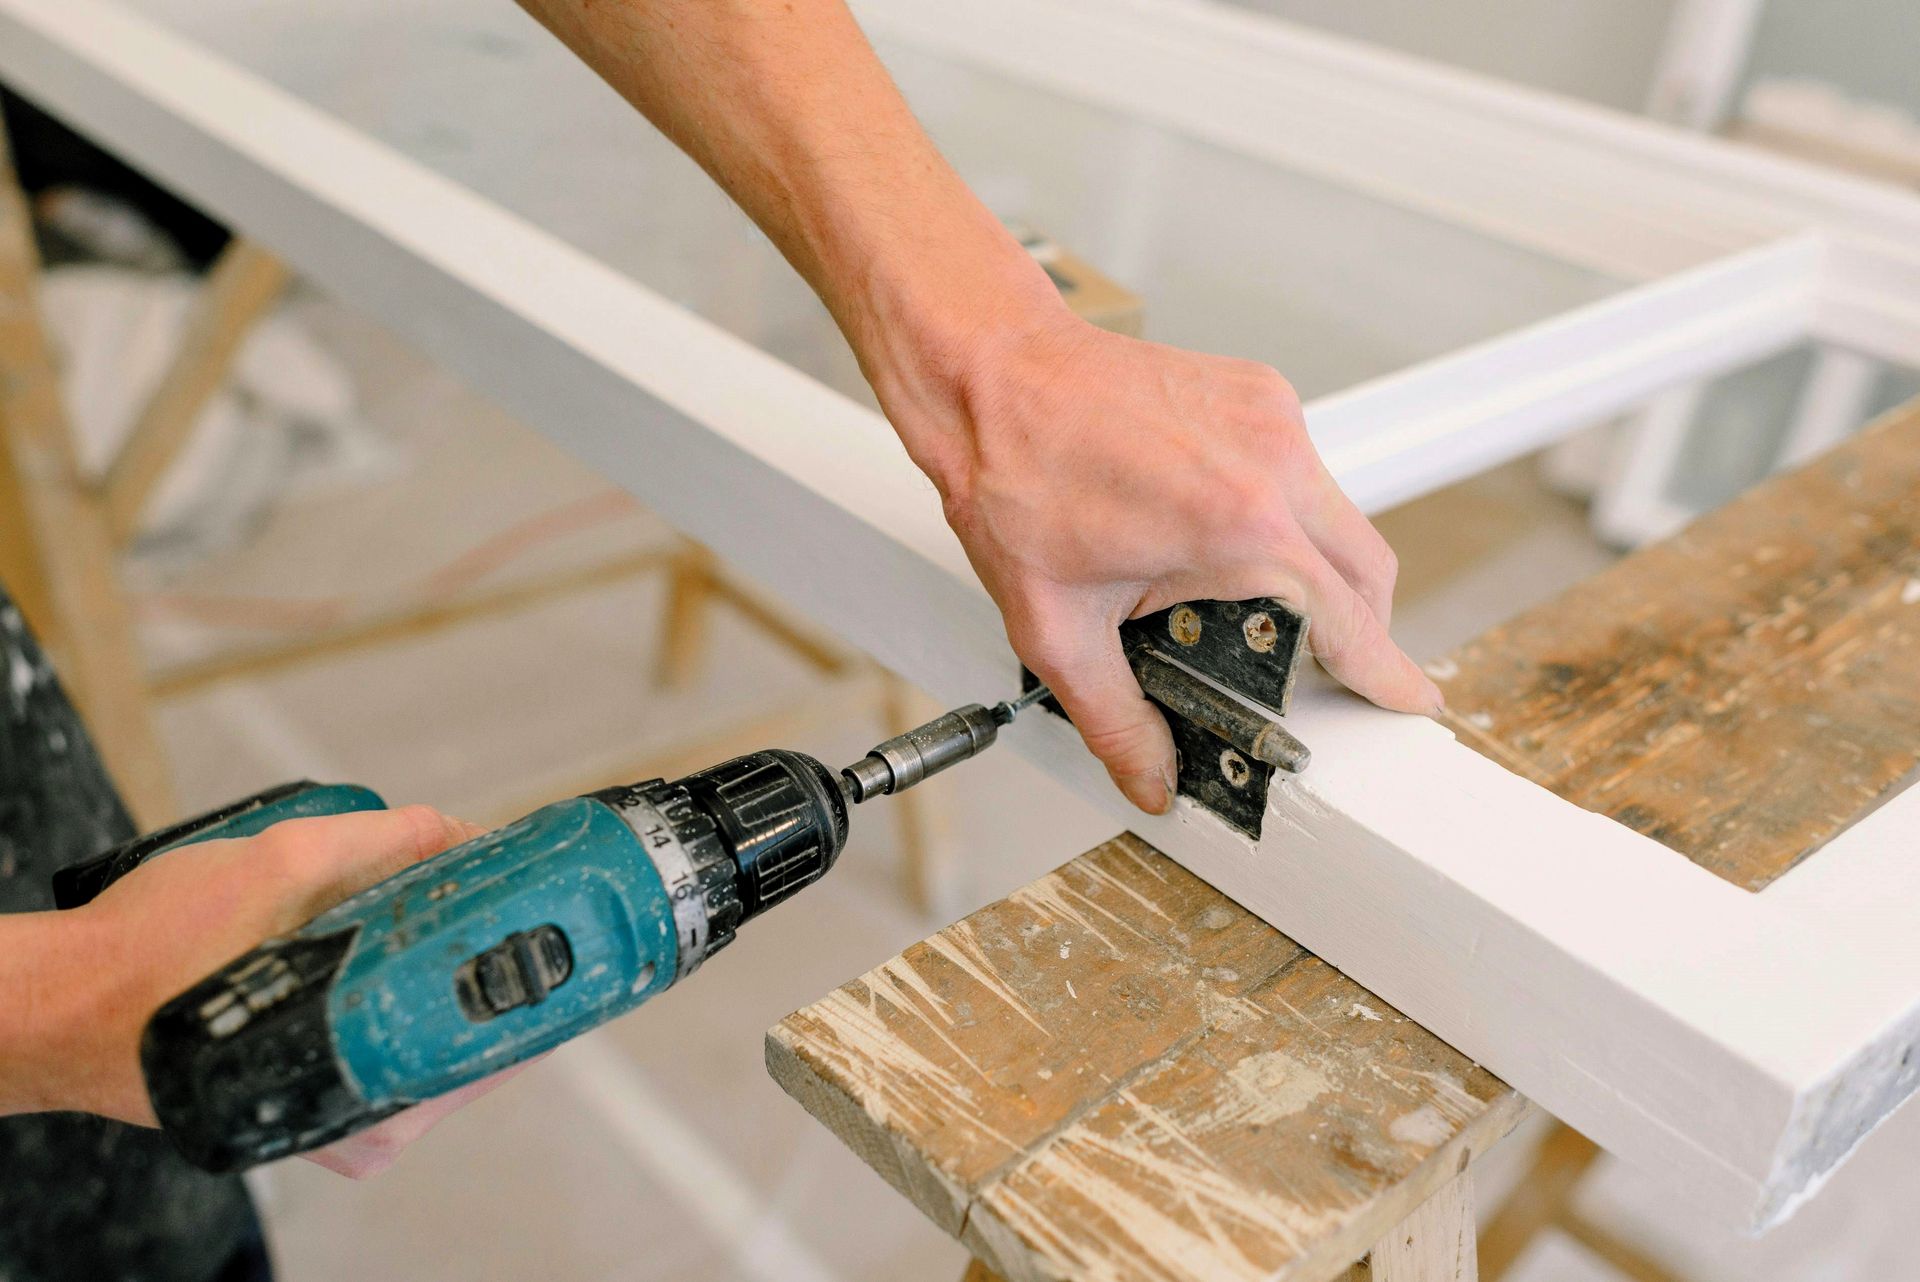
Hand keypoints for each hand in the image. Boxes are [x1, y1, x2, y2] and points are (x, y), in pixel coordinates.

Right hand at [27, 806, 521, 1175]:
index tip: (556, 917)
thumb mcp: (279, 866)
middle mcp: (362, 1125)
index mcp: (375, 1103)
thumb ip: (382, 845)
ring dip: (436, 966)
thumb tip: (462, 832)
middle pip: (466, 1034)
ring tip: (451, 900)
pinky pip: (378, 1035)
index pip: (500, 1042)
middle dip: (485, 957)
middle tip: (505, 889)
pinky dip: (392, 984)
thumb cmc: (151, 954)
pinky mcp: (305, 1094)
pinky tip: (396, 931)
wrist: (53, 1008)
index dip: (530, 970)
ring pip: (421, 1031)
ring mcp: (333, 1115)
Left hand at [880, 300, 1441, 814]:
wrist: (991, 377)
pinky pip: (1304, 468)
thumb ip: (1115, 719)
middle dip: (1359, 629)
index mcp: (1240, 527)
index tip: (1414, 704)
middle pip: (1368, 568)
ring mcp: (1273, 417)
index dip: (1386, 674)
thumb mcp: (1057, 629)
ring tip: (1251, 599)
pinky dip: (1288, 510)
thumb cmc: (1014, 478)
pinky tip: (1224, 532)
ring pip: (1341, 515)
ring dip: (1321, 567)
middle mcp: (1274, 462)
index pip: (1349, 621)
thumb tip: (1151, 777)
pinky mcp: (1260, 390)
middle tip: (1325, 669)